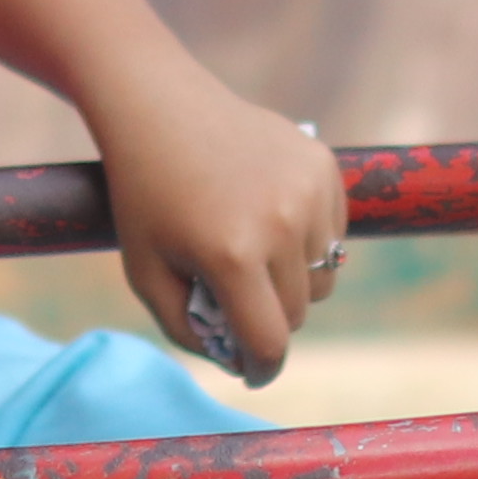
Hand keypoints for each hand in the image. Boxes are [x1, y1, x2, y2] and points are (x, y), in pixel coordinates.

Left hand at [91, 69, 347, 383]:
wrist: (160, 106)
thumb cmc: (144, 195)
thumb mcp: (144, 272)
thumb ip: (185, 329)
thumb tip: (236, 358)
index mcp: (231, 255)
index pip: (270, 340)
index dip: (261, 368)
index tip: (252, 371)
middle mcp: (280, 223)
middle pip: (299, 312)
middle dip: (269, 317)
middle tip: (235, 298)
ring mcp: (308, 191)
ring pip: (324, 276)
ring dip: (294, 281)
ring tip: (251, 252)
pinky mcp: (323, 166)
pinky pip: (333, 233)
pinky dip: (308, 240)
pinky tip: (268, 215)